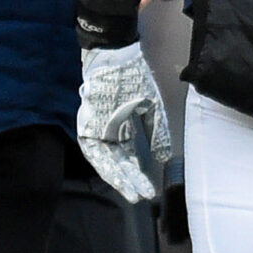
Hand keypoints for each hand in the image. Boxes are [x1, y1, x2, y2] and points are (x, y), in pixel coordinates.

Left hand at [78, 43, 174, 202]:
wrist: (114, 55)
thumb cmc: (132, 76)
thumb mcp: (150, 107)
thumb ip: (156, 132)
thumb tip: (164, 158)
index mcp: (123, 128)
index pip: (130, 158)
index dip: (138, 175)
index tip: (149, 191)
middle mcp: (108, 132)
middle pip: (117, 163)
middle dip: (128, 181)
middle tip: (138, 198)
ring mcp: (96, 127)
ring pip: (105, 159)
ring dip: (117, 176)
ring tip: (129, 191)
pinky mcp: (88, 121)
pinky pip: (92, 147)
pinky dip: (102, 161)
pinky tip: (112, 173)